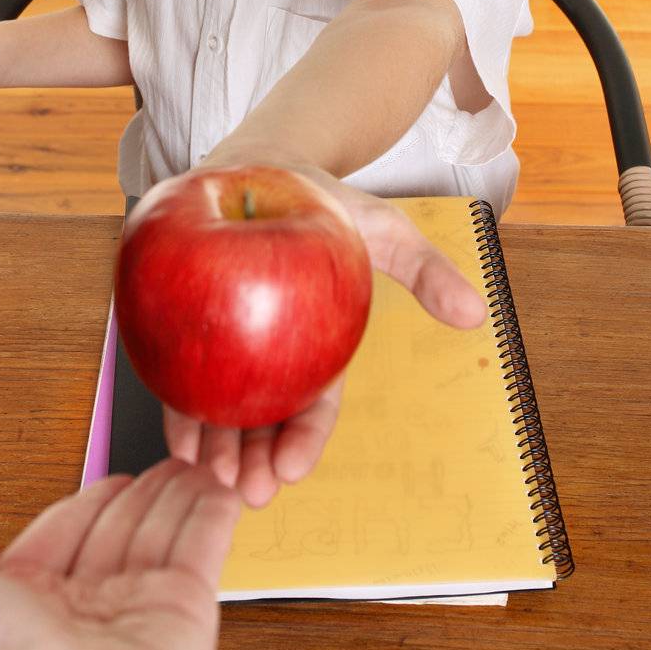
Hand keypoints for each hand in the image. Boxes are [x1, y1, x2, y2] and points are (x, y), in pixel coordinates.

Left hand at [163, 160, 486, 508]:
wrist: (262, 160)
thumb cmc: (326, 199)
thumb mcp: (383, 229)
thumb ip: (425, 269)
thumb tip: (475, 313)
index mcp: (318, 345)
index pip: (314, 403)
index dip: (304, 440)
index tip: (292, 469)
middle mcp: (272, 353)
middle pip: (262, 419)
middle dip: (254, 464)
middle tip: (243, 490)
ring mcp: (227, 344)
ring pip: (220, 408)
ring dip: (214, 449)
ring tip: (203, 472)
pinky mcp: (188, 326)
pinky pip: (181, 372)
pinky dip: (178, 406)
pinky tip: (175, 435)